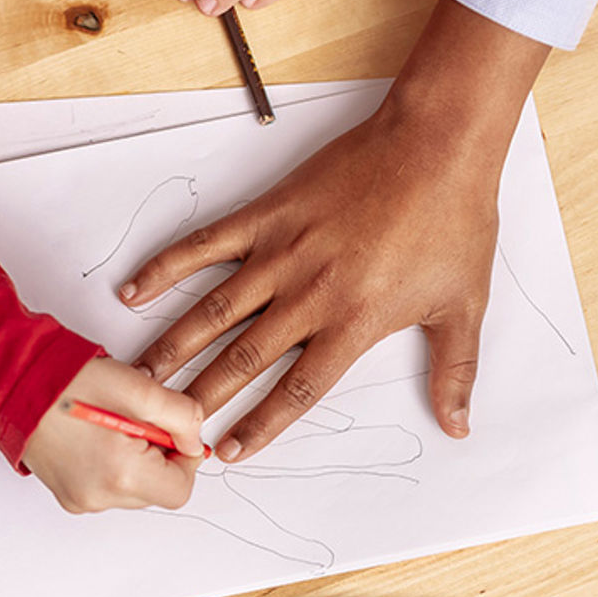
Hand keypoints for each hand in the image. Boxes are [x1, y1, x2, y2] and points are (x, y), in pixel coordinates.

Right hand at [22, 357, 204, 512]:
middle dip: (157, 456)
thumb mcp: (141, 389)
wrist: (13, 382)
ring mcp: (80, 500)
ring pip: (134, 489)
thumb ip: (183, 418)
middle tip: (135, 420)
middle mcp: (98, 497)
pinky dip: (114, 465)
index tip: (170, 430)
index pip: (180, 489)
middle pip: (157, 492)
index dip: (184, 458)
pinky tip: (97, 436)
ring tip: (112, 425)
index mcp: (120, 475)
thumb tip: (194, 441)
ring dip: (136, 460)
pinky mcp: (69, 495)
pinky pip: (109, 488)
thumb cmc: (67, 381)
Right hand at [124, 0, 550, 460]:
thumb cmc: (453, 222)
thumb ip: (454, 372)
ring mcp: (283, 252)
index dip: (260, 425)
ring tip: (143, 376)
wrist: (436, 145)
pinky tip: (135, 290)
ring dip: (175, 346)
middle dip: (203, 397)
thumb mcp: (462, 306)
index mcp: (353, 322)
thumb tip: (458, 427)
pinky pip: (207, 244)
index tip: (229, 451)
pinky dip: (168, 267)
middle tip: (170, 427)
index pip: (297, 390)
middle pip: (245, 359)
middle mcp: (309, 294)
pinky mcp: (269, 213)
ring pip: (216, 311)